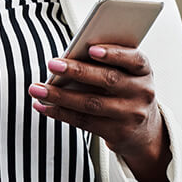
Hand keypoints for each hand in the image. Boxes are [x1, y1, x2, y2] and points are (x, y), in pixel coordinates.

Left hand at [27, 45, 170, 180]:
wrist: (144, 131)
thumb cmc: (125, 90)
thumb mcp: (126, 74)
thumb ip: (106, 63)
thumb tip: (68, 58)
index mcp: (143, 71)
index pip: (134, 59)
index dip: (114, 54)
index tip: (91, 49)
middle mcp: (142, 92)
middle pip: (108, 79)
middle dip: (77, 71)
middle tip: (52, 64)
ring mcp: (131, 114)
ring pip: (91, 103)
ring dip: (60, 96)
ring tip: (37, 88)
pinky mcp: (117, 133)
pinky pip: (84, 122)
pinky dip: (60, 113)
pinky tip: (43, 105)